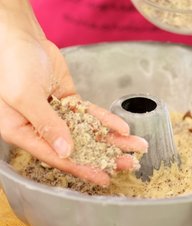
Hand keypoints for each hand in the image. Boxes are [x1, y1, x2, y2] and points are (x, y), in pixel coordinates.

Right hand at [0, 4, 146, 186]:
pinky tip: (123, 127)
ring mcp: (58, 115)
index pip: (56, 157)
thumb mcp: (24, 95)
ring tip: (136, 146)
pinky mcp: (70, 103)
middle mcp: (43, 128)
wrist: (21, 37)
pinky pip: (90, 114)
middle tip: (129, 164)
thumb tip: (66, 151)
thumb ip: (46, 123)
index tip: (103, 177)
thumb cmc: (12, 63)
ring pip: (88, 131)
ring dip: (112, 139)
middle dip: (105, 156)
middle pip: (78, 147)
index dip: (81, 168)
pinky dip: (106, 120)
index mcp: (24, 132)